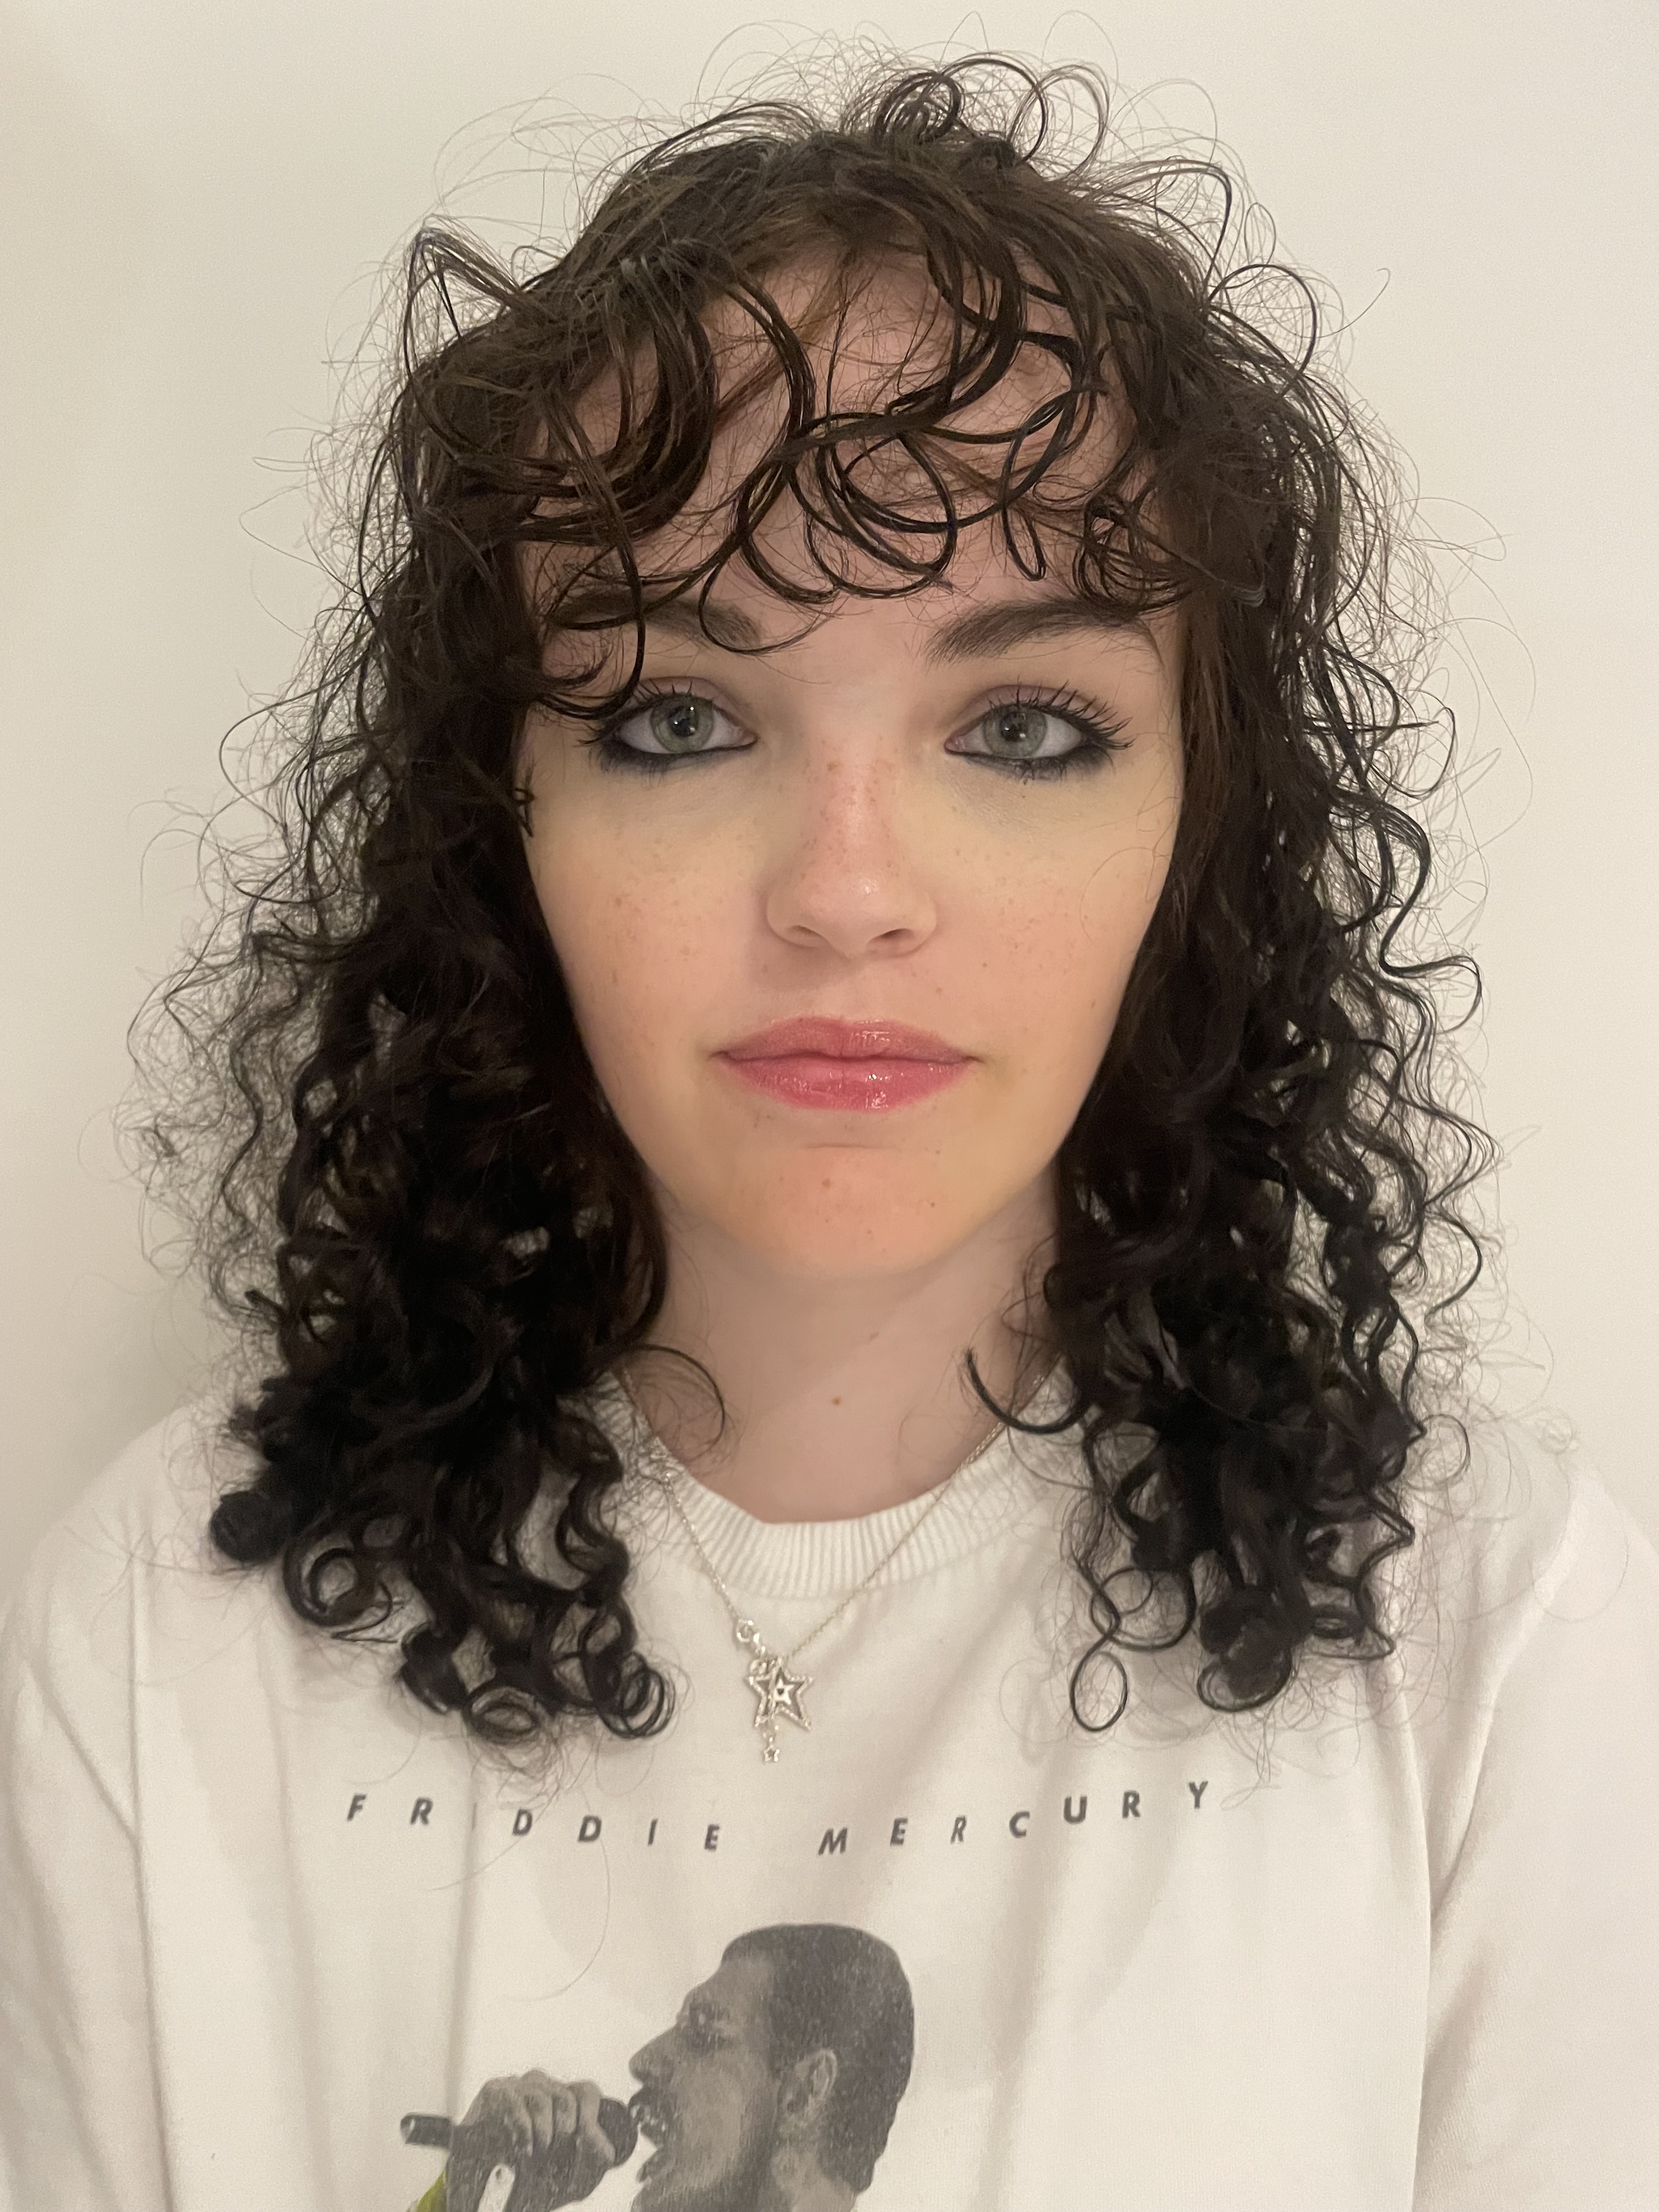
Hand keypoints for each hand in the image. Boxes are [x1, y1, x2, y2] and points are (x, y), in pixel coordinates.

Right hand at [445, 2073, 621, 2211]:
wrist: (485, 2191)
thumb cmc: (530, 2179)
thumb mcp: (568, 2177)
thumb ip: (592, 2162)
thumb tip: (609, 2152)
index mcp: (562, 2100)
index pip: (586, 2092)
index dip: (591, 2116)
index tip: (587, 2141)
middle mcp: (542, 2087)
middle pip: (567, 2096)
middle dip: (565, 2133)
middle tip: (555, 2157)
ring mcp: (517, 2086)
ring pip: (543, 2098)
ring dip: (544, 2135)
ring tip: (536, 2156)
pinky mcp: (495, 2091)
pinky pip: (516, 2104)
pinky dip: (523, 2130)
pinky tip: (523, 2150)